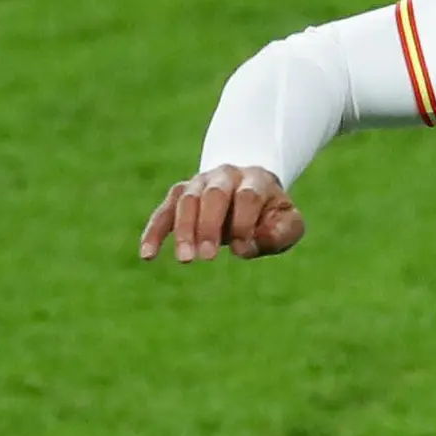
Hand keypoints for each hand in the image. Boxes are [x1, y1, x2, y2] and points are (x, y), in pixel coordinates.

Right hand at [140, 166, 306, 262]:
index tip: (244, 247)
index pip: (247, 197)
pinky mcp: (179, 196)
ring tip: (185, 259)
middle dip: (209, 225)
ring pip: (185, 201)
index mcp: (254, 179)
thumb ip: (280, 233)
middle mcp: (223, 176)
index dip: (245, 222)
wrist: (249, 188)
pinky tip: (147, 255)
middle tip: (207, 256)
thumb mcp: (288, 223)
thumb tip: (245, 247)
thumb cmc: (270, 213)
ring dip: (184, 230)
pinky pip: (163, 213)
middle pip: (213, 195)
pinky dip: (154, 232)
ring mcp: (198, 183)